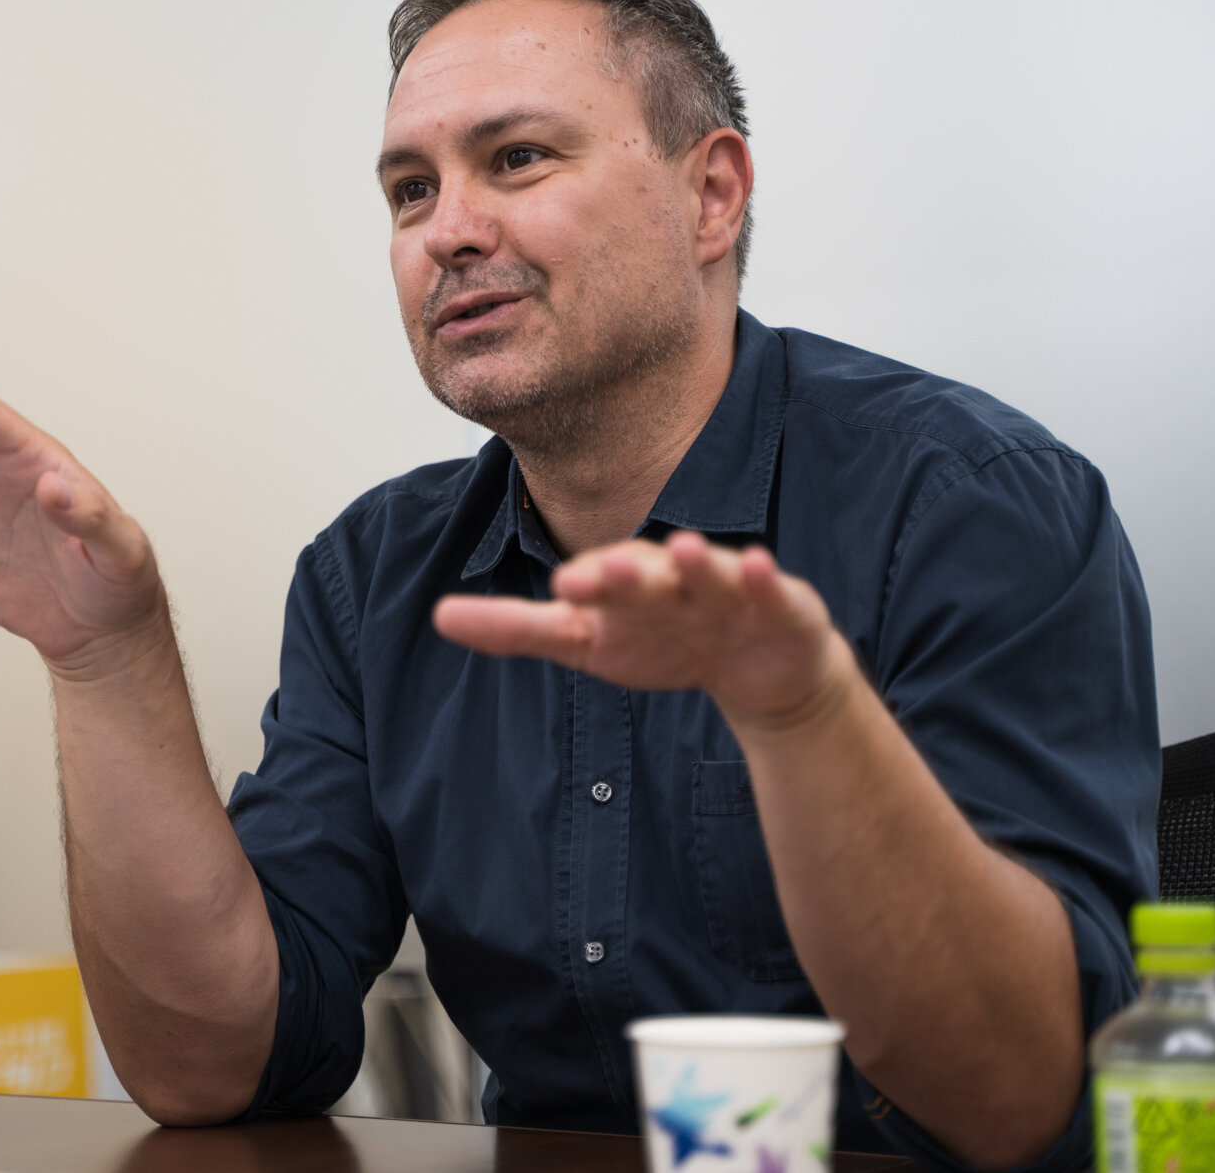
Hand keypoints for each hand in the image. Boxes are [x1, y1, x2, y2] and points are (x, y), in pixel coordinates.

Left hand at [432, 531, 850, 729]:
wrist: (759, 666)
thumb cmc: (662, 642)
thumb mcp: (584, 642)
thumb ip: (515, 628)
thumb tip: (437, 616)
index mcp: (624, 587)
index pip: (597, 583)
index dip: (584, 584)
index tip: (562, 586)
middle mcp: (670, 579)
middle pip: (647, 575)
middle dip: (628, 573)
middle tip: (605, 570)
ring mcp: (724, 591)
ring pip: (708, 575)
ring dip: (698, 563)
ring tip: (685, 547)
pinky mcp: (776, 605)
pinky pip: (768, 590)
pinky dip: (762, 580)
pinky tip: (757, 567)